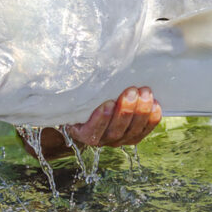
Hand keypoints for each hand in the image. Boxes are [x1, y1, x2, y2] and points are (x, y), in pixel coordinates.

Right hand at [21, 86, 161, 160]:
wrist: (90, 101)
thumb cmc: (80, 94)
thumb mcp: (71, 91)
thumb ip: (70, 85)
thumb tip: (54, 72)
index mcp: (81, 131)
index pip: (92, 132)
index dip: (101, 120)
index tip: (107, 103)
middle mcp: (100, 139)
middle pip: (115, 132)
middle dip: (126, 112)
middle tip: (132, 91)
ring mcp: (117, 138)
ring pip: (131, 133)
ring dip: (141, 113)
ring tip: (145, 93)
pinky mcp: (132, 134)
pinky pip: (144, 131)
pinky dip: (152, 120)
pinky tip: (156, 105)